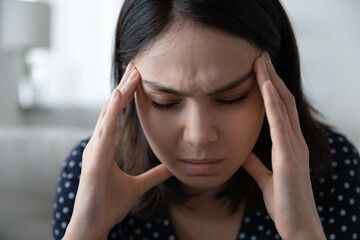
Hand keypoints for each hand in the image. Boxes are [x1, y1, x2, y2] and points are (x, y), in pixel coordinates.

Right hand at [63, 63, 172, 239]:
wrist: (95, 224)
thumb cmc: (109, 204)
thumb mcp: (139, 186)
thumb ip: (153, 175)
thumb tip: (170, 167)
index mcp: (106, 146)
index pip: (116, 113)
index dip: (127, 94)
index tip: (138, 76)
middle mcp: (98, 143)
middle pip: (112, 107)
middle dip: (124, 85)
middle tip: (136, 64)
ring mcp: (94, 150)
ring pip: (107, 114)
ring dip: (120, 93)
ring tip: (132, 74)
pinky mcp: (94, 160)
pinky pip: (103, 131)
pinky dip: (110, 113)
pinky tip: (118, 97)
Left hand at [243, 52, 324, 238]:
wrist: (297, 226)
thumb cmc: (285, 203)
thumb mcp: (266, 178)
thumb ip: (256, 164)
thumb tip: (244, 153)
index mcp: (289, 145)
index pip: (280, 109)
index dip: (271, 88)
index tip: (259, 71)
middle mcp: (294, 141)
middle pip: (282, 101)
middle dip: (271, 77)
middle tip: (260, 56)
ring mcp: (294, 147)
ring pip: (282, 106)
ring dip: (271, 82)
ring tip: (261, 61)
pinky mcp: (289, 157)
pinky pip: (279, 124)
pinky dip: (271, 103)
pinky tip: (264, 86)